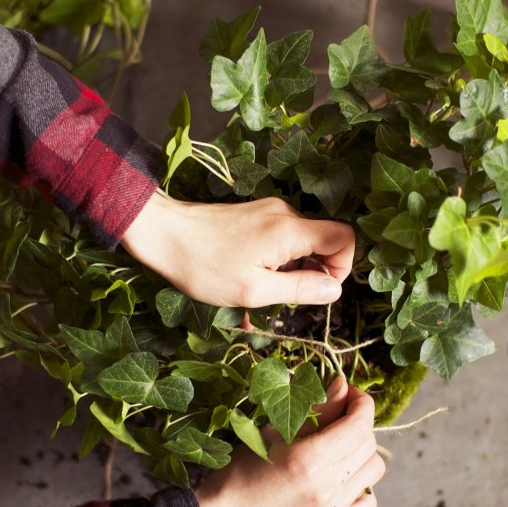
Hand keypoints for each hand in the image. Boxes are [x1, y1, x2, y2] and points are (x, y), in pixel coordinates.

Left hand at [120, 190, 354, 307]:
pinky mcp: (256, 215)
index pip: (344, 237)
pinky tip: (252, 274)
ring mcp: (270, 211)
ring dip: (292, 269)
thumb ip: (300, 289)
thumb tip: (335, 290)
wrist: (163, 233)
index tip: (319, 289)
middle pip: (324, 241)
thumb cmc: (204, 266)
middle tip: (284, 295)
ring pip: (302, 242)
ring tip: (261, 287)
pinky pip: (282, 238)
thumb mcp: (254, 289)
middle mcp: (285, 213)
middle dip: (313, 272)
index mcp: (289, 230)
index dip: (343, 266)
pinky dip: (277, 260)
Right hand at [193, 378, 385, 506]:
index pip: (359, 424)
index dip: (361, 402)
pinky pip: (368, 500)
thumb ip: (316, 409)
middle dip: (359, 422)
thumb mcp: (273, 431)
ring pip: (373, 470)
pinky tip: (339, 476)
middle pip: (368, 444)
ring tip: (340, 446)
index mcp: (309, 459)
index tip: (350, 393)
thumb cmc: (241, 470)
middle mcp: (327, 488)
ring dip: (361, 451)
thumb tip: (342, 385)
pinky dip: (360, 483)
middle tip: (340, 415)